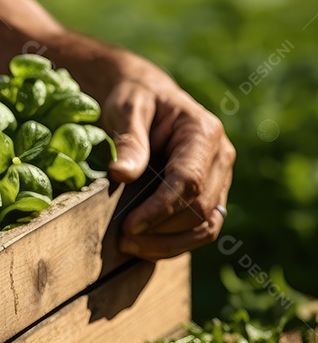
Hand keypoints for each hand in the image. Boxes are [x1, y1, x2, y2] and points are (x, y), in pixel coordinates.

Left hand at [101, 57, 235, 258]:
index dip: (160, 209)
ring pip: (207, 225)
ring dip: (170, 244)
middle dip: (161, 232)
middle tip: (122, 240)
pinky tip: (147, 247)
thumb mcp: (127, 109)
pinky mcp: (213, 192)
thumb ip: (129, 141)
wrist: (146, 95)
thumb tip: (121, 175)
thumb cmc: (135, 98)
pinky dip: (177, 243)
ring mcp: (221, 177)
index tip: (129, 227)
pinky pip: (203, 228)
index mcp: (203, 132)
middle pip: (200, 209)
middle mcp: (220, 156)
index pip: (188, 181)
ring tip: (131, 248)